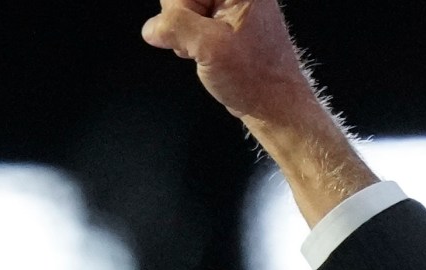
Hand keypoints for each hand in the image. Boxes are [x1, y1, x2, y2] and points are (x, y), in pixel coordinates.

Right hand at [141, 0, 317, 126]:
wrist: (273, 104)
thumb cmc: (252, 77)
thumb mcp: (209, 47)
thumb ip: (175, 27)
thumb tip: (151, 28)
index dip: (179, 7)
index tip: (191, 29)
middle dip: (182, 20)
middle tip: (201, 43)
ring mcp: (230, 7)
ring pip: (183, 8)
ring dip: (186, 33)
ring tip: (205, 52)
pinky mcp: (224, 22)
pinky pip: (192, 21)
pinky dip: (191, 39)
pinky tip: (203, 53)